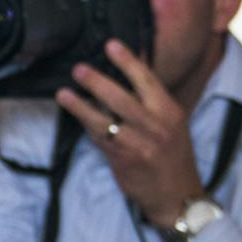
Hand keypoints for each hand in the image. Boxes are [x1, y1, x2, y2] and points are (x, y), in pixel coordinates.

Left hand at [55, 39, 203, 226]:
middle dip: (98, 82)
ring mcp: (139, 145)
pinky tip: (74, 114)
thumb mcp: (172, 124)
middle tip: (78, 68)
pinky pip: (100, 139)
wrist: (177, 196)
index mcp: (169, 112)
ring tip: (63, 93)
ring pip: (105, 121)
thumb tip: (128, 73)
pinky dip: (86, 125)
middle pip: (122, 99)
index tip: (111, 44)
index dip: (128, 61)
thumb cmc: (171, 155)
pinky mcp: (123, 160)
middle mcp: (156, 126)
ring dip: (81, 106)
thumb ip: (151, 102)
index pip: (148, 80)